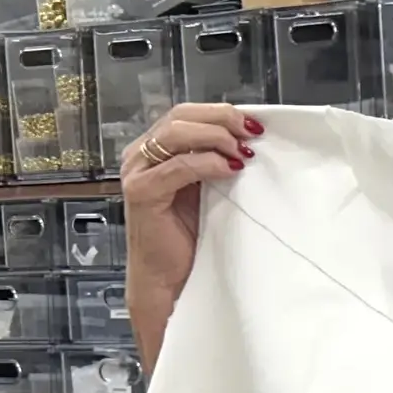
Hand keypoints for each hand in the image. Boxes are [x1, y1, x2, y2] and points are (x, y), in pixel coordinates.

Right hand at [121, 104, 261, 323]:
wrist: (168, 279)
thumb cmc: (189, 238)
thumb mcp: (206, 191)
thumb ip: (215, 163)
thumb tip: (248, 142)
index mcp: (155, 150)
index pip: (185, 114)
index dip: (220, 113)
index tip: (255, 124)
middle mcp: (141, 156)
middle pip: (180, 117)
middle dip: (221, 120)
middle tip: (253, 133)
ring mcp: (137, 172)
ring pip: (176, 135)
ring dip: (216, 138)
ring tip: (244, 153)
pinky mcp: (142, 193)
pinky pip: (177, 167)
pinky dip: (207, 163)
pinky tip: (230, 170)